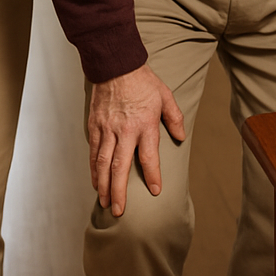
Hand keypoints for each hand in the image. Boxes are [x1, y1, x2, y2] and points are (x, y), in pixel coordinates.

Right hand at [88, 65, 185, 216]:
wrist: (116, 65)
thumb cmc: (142, 80)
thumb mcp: (165, 95)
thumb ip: (174, 117)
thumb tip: (181, 135)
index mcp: (144, 124)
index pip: (149, 156)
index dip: (152, 175)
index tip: (155, 190)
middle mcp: (124, 130)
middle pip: (120, 167)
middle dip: (119, 191)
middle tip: (119, 211)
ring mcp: (107, 129)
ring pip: (103, 163)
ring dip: (103, 185)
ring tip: (104, 202)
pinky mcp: (95, 126)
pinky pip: (93, 152)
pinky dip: (93, 169)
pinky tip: (95, 181)